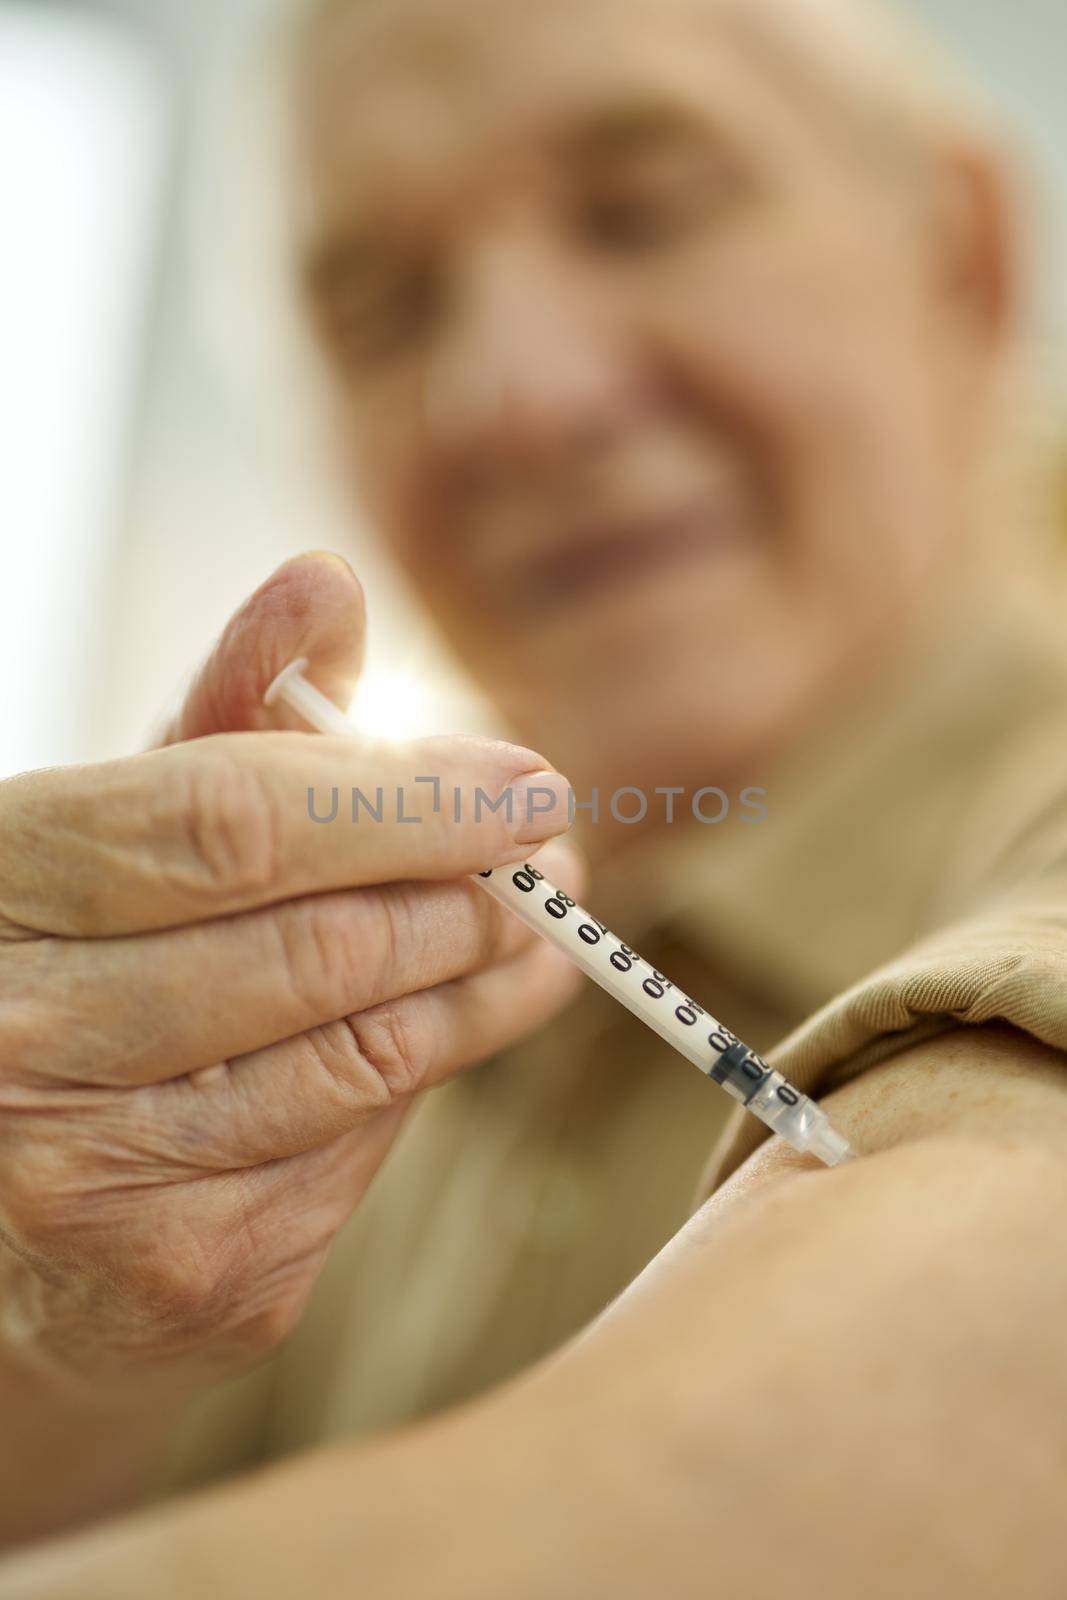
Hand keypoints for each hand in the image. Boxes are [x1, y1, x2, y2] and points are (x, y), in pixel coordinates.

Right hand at [0, 554, 580, 1401]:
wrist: (12, 1186)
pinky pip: (360, 1149)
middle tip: (545, 862)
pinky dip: (421, 1076)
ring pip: (361, 1055)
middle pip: (318, 947)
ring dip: (480, 983)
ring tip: (534, 932)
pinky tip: (449, 1027)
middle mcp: (19, 1035)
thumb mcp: (136, 824)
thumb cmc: (90, 964)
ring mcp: (89, 1177)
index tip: (529, 784)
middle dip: (467, 897)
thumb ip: (233, 710)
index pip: (230, 822)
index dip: (404, 799)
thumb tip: (327, 582)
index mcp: (1, 881)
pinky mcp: (183, 1280)